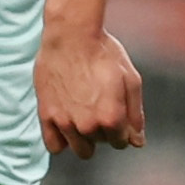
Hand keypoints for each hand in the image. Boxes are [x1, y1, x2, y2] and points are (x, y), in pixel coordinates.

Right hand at [37, 25, 144, 158]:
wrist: (70, 35)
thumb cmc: (103, 53)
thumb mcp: (130, 79)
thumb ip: (135, 114)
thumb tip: (138, 141)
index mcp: (112, 118)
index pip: (122, 142)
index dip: (122, 129)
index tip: (116, 111)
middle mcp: (88, 125)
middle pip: (101, 144)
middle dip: (104, 131)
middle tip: (99, 106)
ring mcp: (65, 122)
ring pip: (80, 149)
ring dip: (85, 137)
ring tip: (83, 114)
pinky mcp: (47, 115)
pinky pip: (54, 146)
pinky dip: (62, 140)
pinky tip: (67, 124)